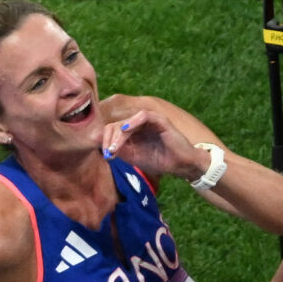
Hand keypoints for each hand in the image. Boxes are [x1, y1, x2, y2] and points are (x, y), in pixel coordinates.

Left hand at [98, 96, 217, 181]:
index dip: (106, 141)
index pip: (111, 130)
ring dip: (118, 135)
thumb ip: (119, 150)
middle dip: (109, 139)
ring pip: (126, 122)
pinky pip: (143, 116)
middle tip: (110, 152)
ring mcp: (148, 121)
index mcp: (131, 132)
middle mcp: (137, 124)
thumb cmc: (160, 161)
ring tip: (116, 148)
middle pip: (115, 125)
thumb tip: (100, 145)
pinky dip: (133, 122)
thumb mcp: (134, 157)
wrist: (182, 165)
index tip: (107, 155)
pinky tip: (126, 130)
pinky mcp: (159, 120)